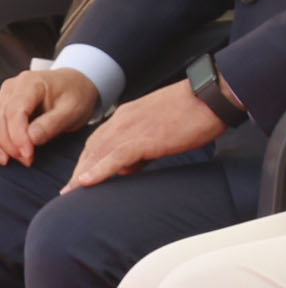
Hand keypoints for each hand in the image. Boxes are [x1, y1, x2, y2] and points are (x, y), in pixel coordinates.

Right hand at [0, 64, 100, 163]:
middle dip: (10, 143)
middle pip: (0, 118)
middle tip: (26, 160)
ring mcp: (5, 94)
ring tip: (14, 159)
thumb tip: (30, 140)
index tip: (27, 154)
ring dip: (2, 143)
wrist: (76, 84)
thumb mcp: (72, 111)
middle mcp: (13, 86)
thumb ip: (51, 125)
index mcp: (31, 83)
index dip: (18, 136)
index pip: (15, 112)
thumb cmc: (76, 96)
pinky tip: (4, 154)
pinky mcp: (4, 103)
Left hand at [69, 80, 227, 185]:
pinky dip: (99, 170)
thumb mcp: (163, 123)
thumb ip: (145, 142)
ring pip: (99, 153)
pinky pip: (116, 157)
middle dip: (80, 169)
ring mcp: (133, 128)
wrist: (213, 95)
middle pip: (93, 147)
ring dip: (83, 173)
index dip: (88, 158)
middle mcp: (124, 119)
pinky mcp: (145, 138)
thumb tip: (133, 164)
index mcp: (128, 113)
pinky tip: (87, 183)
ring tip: (73, 192)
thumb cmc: (197, 109)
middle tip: (71, 189)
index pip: (99, 139)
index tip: (81, 174)